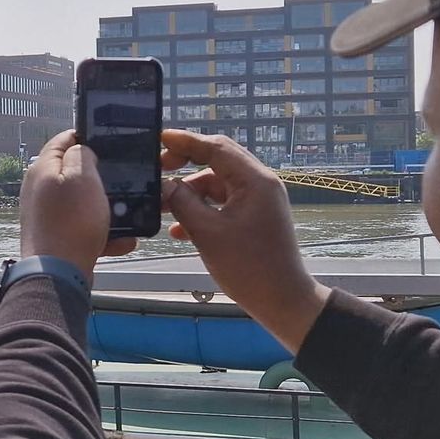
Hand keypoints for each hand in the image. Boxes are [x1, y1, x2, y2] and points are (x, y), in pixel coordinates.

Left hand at [20, 129, 135, 280]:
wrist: (58, 275)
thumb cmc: (71, 224)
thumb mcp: (83, 177)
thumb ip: (82, 155)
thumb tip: (81, 150)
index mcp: (42, 168)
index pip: (63, 139)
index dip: (87, 137)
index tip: (108, 142)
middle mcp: (40, 189)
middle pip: (74, 172)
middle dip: (100, 178)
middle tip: (120, 182)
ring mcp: (46, 213)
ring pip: (82, 202)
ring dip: (106, 209)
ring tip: (126, 218)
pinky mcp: (55, 235)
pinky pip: (83, 227)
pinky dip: (102, 232)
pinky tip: (120, 241)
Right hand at [160, 129, 328, 352]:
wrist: (282, 301)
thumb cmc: (249, 266)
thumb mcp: (208, 233)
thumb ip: (182, 202)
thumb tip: (163, 184)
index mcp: (254, 181)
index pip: (216, 147)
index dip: (185, 141)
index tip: (158, 138)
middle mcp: (259, 183)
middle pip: (217, 160)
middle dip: (185, 163)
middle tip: (157, 168)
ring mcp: (257, 200)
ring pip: (216, 183)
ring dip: (189, 192)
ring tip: (162, 206)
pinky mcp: (253, 216)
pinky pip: (221, 202)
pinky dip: (201, 209)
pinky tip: (179, 229)